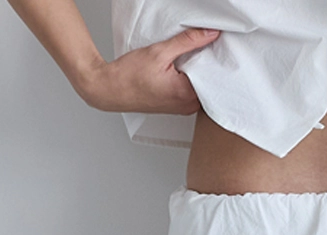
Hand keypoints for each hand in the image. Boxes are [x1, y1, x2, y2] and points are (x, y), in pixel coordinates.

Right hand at [77, 29, 219, 115]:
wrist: (111, 90)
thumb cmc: (130, 77)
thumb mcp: (161, 52)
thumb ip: (188, 41)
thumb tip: (210, 33)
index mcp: (187, 95)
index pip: (213, 75)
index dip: (215, 57)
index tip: (215, 44)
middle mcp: (188, 106)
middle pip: (209, 82)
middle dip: (208, 64)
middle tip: (203, 47)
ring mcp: (183, 108)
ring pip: (201, 86)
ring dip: (198, 71)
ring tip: (189, 57)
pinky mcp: (177, 106)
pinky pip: (192, 91)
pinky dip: (190, 78)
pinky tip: (183, 68)